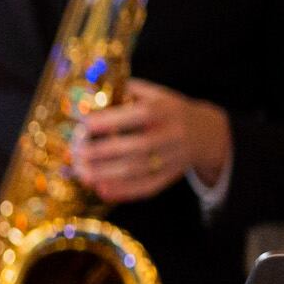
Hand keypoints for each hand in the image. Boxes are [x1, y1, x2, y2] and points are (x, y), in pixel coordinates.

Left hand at [71, 80, 229, 204]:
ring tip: (81, 173)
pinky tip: (101, 191)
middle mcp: (172, 135)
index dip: (111, 120)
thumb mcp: (156, 94)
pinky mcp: (171, 176)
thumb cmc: (169, 110)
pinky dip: (123, 191)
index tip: (83, 124)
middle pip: (136, 147)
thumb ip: (128, 92)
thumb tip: (91, 92)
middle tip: (76, 153)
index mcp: (166, 110)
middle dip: (102, 152)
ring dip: (107, 174)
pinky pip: (147, 187)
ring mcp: (173, 158)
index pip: (138, 115)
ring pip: (139, 170)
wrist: (206, 133)